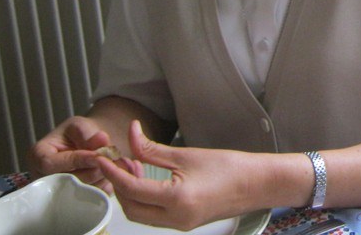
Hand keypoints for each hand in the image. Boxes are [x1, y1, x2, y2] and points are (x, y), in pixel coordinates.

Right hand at [26, 115, 133, 190]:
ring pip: (79, 193)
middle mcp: (42, 178)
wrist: (90, 145)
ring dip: (99, 179)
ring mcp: (55, 193)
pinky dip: (103, 187)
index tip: (97, 156)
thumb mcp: (80, 126)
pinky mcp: (72, 202)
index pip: (50, 164)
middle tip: (110, 159)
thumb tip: (100, 139)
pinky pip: (88, 199)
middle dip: (91, 171)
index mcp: (37, 156)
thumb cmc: (80, 133)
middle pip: (65, 182)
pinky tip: (109, 173)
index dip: (75, 161)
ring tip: (110, 163)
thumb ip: (87, 132)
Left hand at [95, 121, 268, 229]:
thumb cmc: (229, 167)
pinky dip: (145, 199)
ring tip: (133, 167)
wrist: (257, 183)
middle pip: (131, 207)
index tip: (103, 157)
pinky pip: (154, 215)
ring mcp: (179, 224)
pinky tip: (148, 179)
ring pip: (140, 214)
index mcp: (176, 200)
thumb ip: (153, 149)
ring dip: (131, 193)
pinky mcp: (185, 223)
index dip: (113, 172)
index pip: (131, 189)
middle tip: (119, 160)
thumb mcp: (187, 155)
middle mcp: (175, 219)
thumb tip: (131, 135)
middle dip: (119, 185)